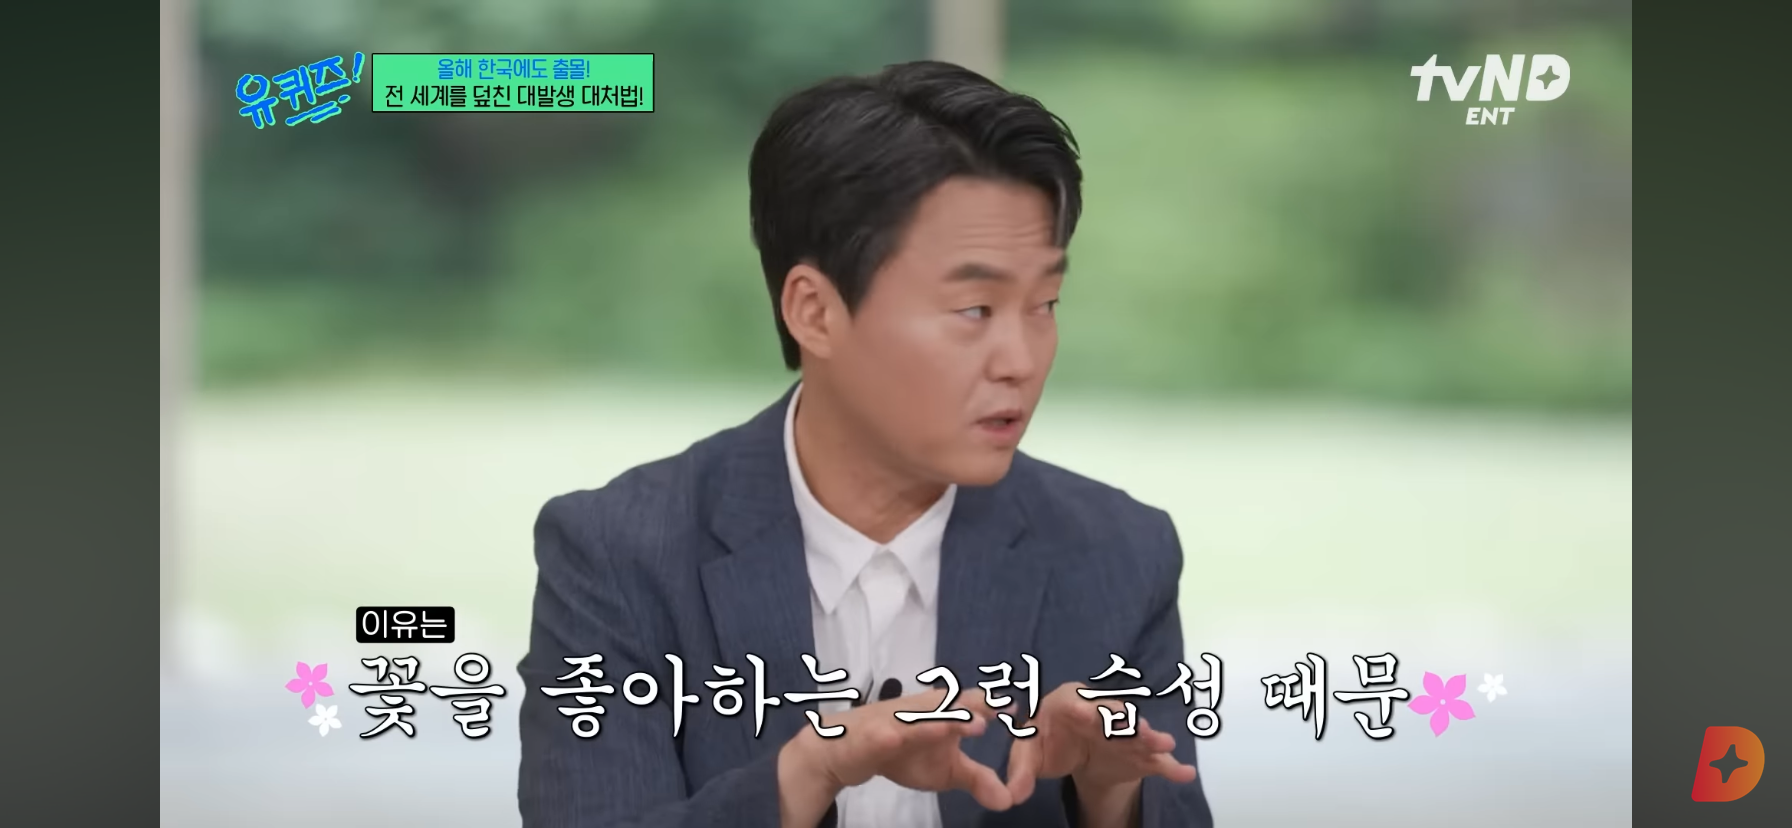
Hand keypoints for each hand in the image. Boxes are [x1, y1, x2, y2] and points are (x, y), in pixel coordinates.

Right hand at [778, 687, 1013, 827]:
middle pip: (946, 706)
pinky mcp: (869, 738)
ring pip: (916, 719)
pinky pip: (879, 736)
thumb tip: (1008, 801)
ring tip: (957, 727)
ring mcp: (893, 723)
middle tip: (991, 714)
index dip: (991, 705)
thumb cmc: (903, 752)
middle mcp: (920, 712)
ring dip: (935, 721)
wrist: (845, 750)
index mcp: (941, 713)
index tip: (1016, 707)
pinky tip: (895, 740)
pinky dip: (887, 737)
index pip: (970, 705)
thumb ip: (976, 778)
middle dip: (967, 708)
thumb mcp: (944, 770)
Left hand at [1004, 682, 1196, 807]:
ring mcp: (1122, 734)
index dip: (1078, 707)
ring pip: (1138, 735)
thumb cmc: (1046, 743)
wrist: (1072, 751)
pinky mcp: (1138, 755)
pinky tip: (1186, 774)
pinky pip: (1156, 761)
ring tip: (1165, 744)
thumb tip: (1012, 796)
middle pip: (1113, 716)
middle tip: (1134, 726)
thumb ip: (1020, 773)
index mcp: (1069, 703)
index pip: (1074, 705)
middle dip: (1123, 721)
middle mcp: (1101, 713)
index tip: (1080, 710)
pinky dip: (1171, 767)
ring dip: (1152, 739)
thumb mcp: (1029, 755)